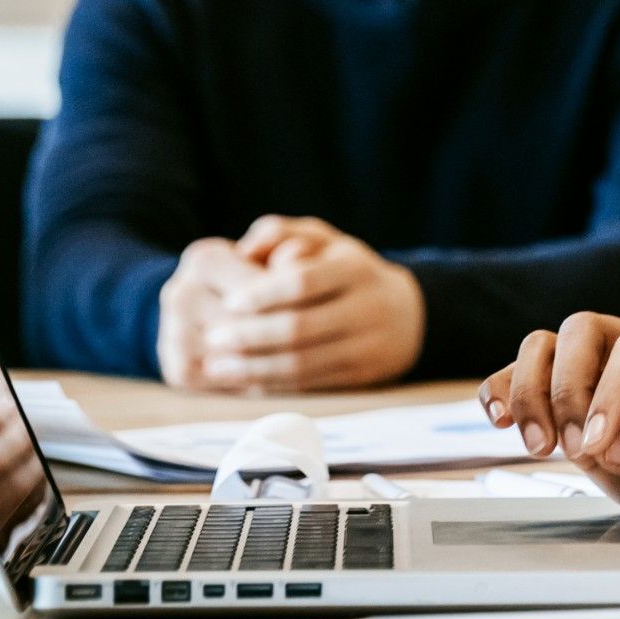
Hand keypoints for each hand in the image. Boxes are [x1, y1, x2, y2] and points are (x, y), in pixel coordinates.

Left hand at [177, 216, 425, 391]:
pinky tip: (243, 382)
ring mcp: (366, 346)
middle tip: (212, 338)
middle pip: (299, 328)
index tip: (228, 301)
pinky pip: (310, 385)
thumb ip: (281, 233)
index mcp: (355, 269)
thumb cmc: (346, 270)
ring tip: (217, 367)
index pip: (303, 282)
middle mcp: (366, 308)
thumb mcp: (324, 240)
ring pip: (302, 363)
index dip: (262, 294)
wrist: (407, 316)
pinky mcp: (361, 377)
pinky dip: (273, 385)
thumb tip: (244, 249)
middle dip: (250, 336)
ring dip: (254, 368)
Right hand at [478, 315, 619, 554]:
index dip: (611, 391)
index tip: (598, 445)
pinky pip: (529, 377)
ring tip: (537, 442)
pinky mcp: (576, 403)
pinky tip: (501, 420)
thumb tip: (617, 446)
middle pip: (584, 332)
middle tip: (574, 448)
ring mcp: (607, 374)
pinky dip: (507, 391)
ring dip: (530, 390)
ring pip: (548, 346)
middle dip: (567, 388)